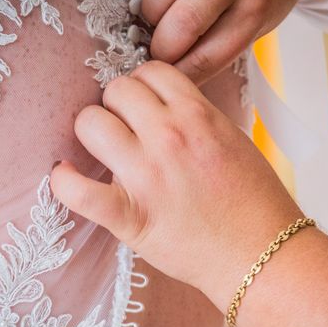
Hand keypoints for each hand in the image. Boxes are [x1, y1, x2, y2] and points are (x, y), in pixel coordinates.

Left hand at [50, 61, 302, 304]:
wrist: (263, 255)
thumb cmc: (255, 202)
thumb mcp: (234, 140)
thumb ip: (197, 119)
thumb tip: (160, 109)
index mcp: (199, 116)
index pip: (151, 71)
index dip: (143, 85)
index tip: (143, 103)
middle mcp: (170, 137)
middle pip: (117, 90)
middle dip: (117, 104)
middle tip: (125, 127)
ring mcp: (146, 176)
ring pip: (90, 124)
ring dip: (93, 132)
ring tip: (104, 150)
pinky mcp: (130, 217)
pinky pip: (77, 192)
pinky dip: (64, 183)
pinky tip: (66, 177)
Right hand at [130, 0, 321, 83]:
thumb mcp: (255, 28)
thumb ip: (219, 47)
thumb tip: (172, 74)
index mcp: (253, 14)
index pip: (205, 59)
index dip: (175, 73)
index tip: (163, 76)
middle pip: (183, 22)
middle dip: (159, 45)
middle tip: (158, 46)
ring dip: (150, 5)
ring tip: (155, 11)